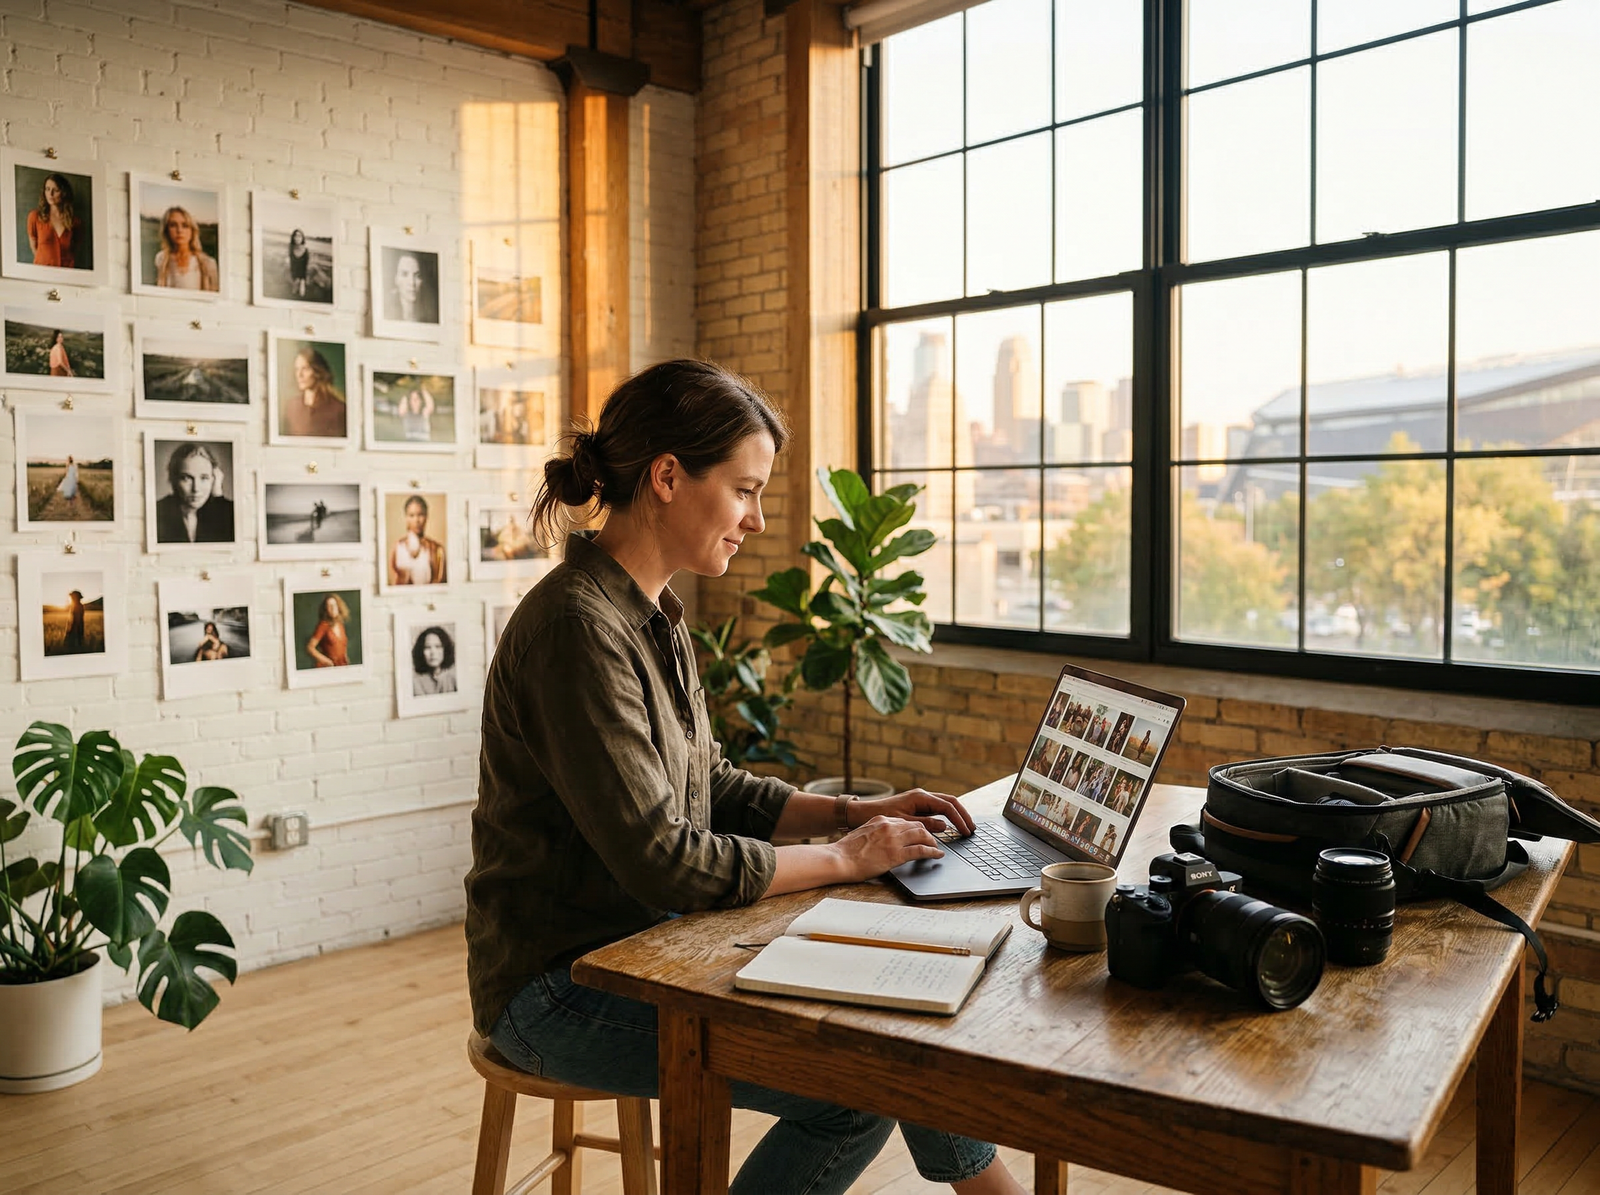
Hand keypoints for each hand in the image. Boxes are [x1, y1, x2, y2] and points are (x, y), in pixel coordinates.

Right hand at [831, 815, 943, 881]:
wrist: (838, 859)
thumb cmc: (845, 851)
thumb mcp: (862, 834)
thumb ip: (875, 833)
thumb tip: (881, 840)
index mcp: (880, 820)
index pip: (904, 821)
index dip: (915, 828)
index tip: (920, 833)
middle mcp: (889, 826)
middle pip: (916, 825)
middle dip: (927, 833)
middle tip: (932, 841)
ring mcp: (893, 839)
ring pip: (922, 835)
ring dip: (932, 842)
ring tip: (936, 848)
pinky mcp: (896, 854)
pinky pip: (921, 850)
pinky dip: (932, 852)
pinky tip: (937, 855)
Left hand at [849, 788, 975, 836]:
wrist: (861, 813)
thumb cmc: (880, 817)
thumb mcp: (904, 823)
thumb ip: (925, 824)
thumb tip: (945, 826)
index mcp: (920, 797)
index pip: (948, 806)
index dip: (959, 819)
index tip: (966, 832)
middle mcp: (921, 795)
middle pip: (950, 802)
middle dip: (963, 815)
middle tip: (972, 829)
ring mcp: (919, 799)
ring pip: (945, 804)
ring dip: (956, 815)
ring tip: (966, 828)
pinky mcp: (916, 805)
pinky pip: (937, 809)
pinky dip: (947, 816)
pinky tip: (952, 826)